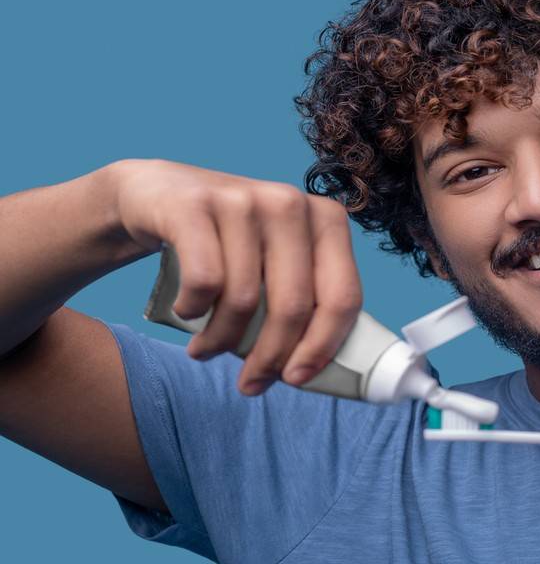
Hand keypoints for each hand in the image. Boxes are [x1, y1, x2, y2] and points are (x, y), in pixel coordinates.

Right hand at [108, 158, 361, 394]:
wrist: (159, 193)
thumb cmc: (229, 242)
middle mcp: (290, 203)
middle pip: (295, 306)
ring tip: (206, 351)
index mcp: (326, 220)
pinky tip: (187, 312)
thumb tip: (312, 371)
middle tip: (250, 383)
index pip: (343, 296)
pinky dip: (194, 310)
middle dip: (271, 358)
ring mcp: (243, 200)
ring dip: (222, 341)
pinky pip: (204, 281)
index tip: (297, 379)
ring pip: (245, 299)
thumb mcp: (277, 260)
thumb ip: (303, 298)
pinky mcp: (194, 206)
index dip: (323, 347)